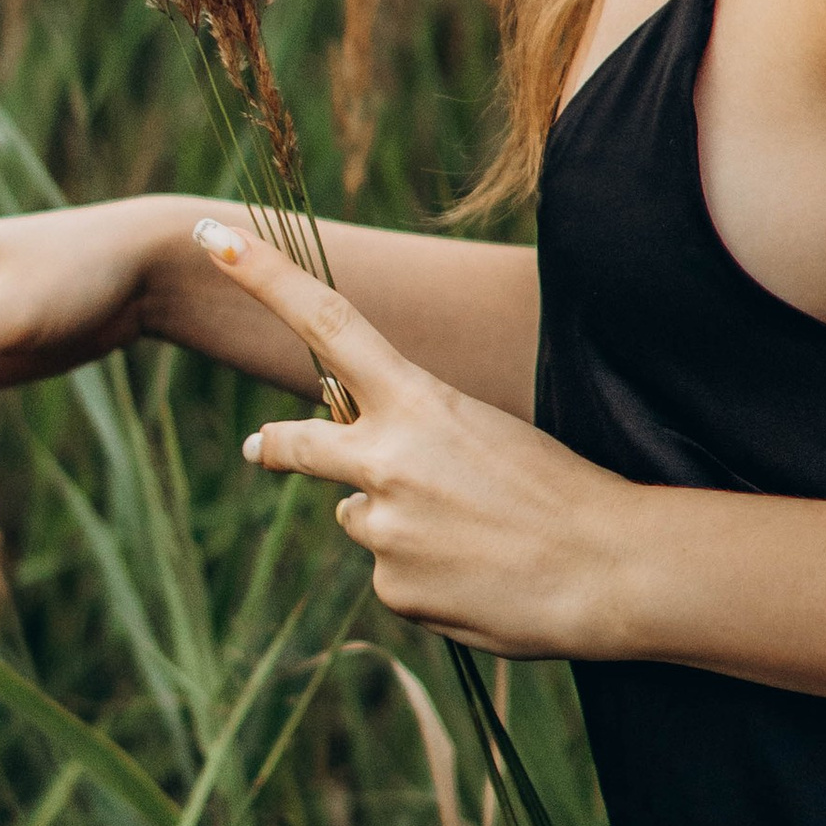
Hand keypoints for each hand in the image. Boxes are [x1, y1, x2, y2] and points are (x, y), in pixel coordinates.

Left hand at [194, 217, 638, 659]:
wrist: (612, 568)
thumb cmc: (560, 489)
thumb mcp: (485, 433)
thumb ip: (414, 441)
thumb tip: (360, 494)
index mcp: (418, 400)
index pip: (326, 322)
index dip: (263, 276)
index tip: (213, 237)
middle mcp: (385, 459)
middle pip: (298, 443)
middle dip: (276, 446)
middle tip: (259, 446)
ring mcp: (383, 528)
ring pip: (361, 518)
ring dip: (399, 527)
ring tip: (477, 540)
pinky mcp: (394, 588)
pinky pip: (392, 577)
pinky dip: (426, 578)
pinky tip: (479, 579)